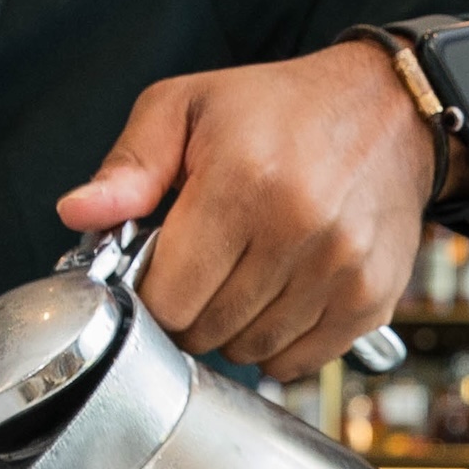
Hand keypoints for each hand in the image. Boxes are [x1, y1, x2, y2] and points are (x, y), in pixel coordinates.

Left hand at [58, 43, 435, 377]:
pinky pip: (300, 361)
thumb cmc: (281, 108)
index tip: (158, 268)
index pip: (168, 297)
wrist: (389, 111)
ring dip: (233, 328)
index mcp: (244, 181)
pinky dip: (279, 343)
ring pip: (251, 351)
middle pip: (207, 331)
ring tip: (242, 274)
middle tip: (201, 266)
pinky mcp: (371, 298)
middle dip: (190, 309)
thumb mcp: (187, 107)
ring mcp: (341, 269)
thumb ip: (129, 166)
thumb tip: (78, 214)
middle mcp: (299, 228)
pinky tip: (278, 296)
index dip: (151, 291)